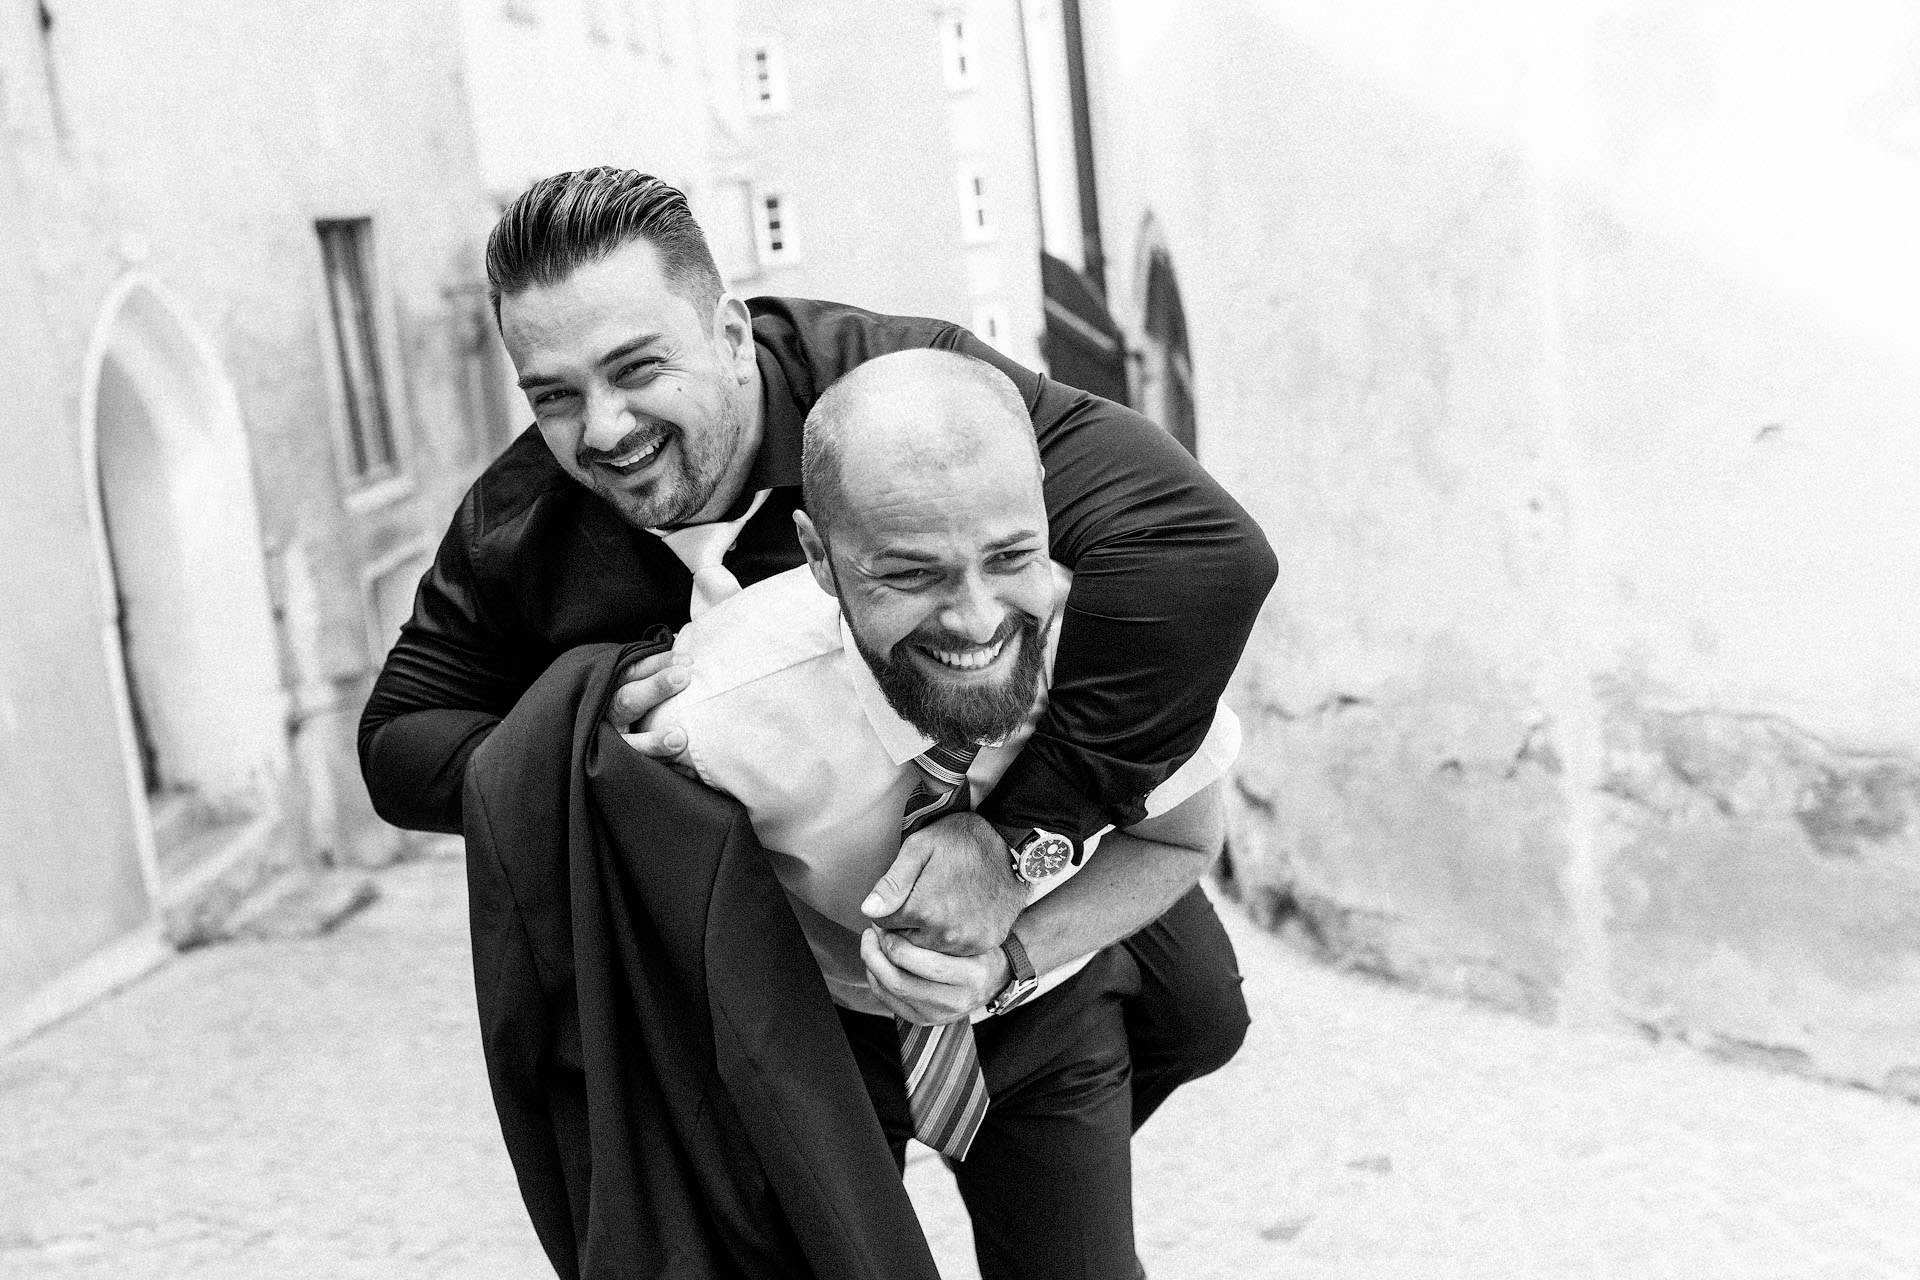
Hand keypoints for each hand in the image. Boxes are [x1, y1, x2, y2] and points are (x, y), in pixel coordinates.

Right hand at [610, 651, 692, 764]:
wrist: (606, 741)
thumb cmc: (638, 704)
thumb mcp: (636, 685)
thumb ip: (657, 672)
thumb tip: (691, 659)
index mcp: (611, 689)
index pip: (632, 672)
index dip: (658, 664)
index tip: (687, 661)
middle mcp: (609, 715)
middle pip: (627, 700)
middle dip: (655, 688)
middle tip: (683, 678)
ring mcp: (612, 744)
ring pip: (631, 743)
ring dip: (655, 741)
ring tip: (679, 739)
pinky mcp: (623, 767)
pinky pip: (644, 770)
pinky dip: (668, 769)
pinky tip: (689, 769)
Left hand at [861, 812, 1025, 954]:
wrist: (1010, 843)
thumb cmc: (961, 840)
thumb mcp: (919, 847)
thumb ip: (891, 883)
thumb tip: (868, 911)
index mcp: (923, 910)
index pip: (883, 925)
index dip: (886, 910)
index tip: (898, 896)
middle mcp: (945, 934)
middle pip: (904, 944)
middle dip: (904, 926)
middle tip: (919, 899)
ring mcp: (968, 942)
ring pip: (929, 952)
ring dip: (927, 936)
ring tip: (940, 906)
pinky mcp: (985, 944)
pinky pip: (956, 953)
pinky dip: (952, 939)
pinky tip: (959, 915)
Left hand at [861, 927, 1010, 1024]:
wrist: (994, 977)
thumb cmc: (978, 945)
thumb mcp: (970, 929)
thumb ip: (939, 922)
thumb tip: (895, 910)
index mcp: (972, 975)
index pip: (926, 963)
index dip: (897, 942)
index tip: (887, 923)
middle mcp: (956, 1000)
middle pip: (902, 982)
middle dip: (877, 954)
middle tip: (872, 932)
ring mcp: (939, 1015)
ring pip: (892, 992)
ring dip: (873, 965)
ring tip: (870, 942)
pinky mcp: (924, 1021)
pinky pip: (888, 1002)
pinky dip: (875, 979)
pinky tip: (876, 960)